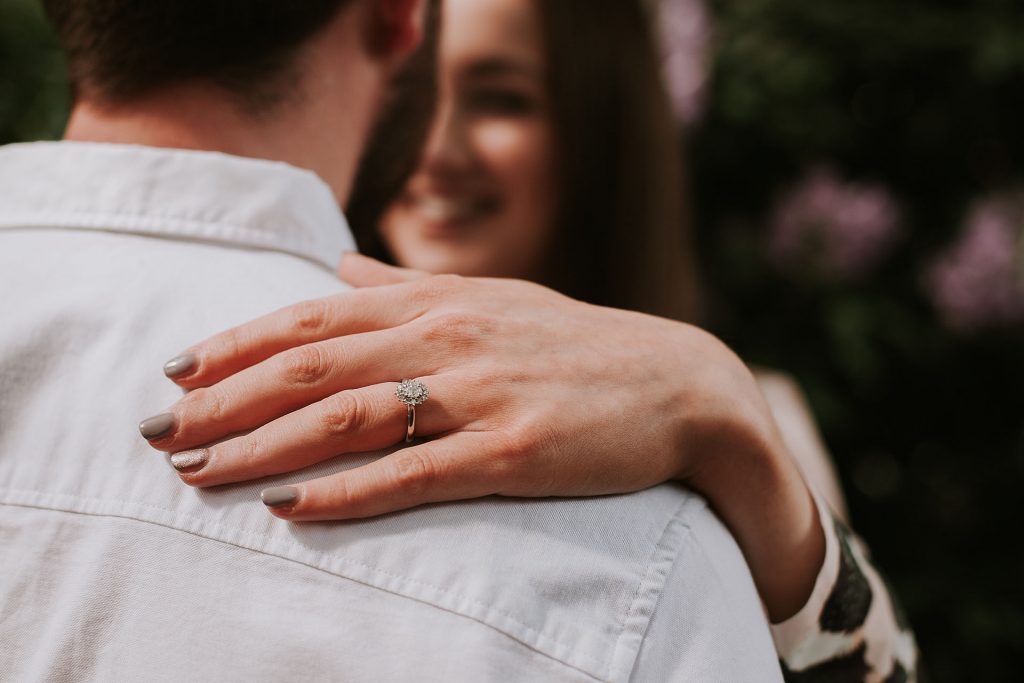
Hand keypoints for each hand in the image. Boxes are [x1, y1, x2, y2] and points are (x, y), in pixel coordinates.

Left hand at [144, 253, 763, 513]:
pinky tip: (293, 509)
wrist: (680, 384)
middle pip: (313, 364)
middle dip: (227, 399)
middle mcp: (449, 339)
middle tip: (161, 431)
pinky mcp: (513, 454)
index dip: (241, 341)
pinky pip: (413, 474)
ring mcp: (481, 396)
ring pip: (349, 417)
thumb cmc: (576, 345)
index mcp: (439, 302)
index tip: (179, 369)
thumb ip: (409, 286)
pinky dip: (347, 493)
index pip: (317, 314)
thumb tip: (339, 266)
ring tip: (201, 474)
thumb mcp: (493, 298)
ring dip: (264, 447)